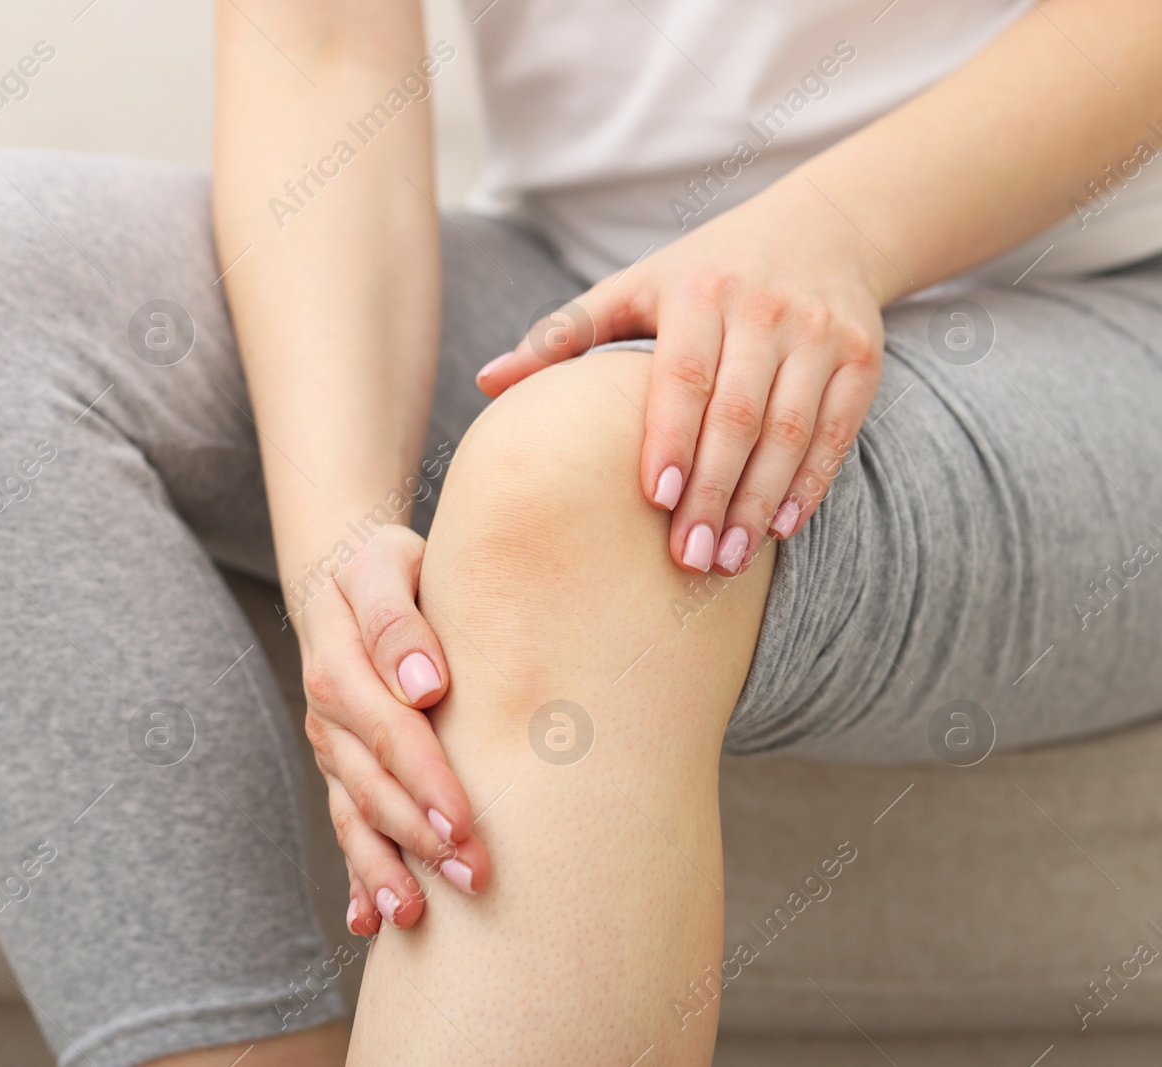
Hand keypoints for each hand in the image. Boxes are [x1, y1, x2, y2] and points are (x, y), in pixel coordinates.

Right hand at [294, 523, 489, 933]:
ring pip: (355, 815)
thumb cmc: (389, 567)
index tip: (464, 820)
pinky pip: (345, 824)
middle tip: (471, 877)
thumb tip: (425, 685)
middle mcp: (328, 712)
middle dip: (418, 838)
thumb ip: (399, 619)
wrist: (347, 575)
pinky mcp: (340, 768)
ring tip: (414, 917)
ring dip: (384, 869)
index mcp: (340, 661)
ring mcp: (331, 746)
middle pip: (371, 784)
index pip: (386, 729)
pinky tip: (367, 924)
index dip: (424, 780)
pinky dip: (355, 876)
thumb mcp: (390, 563)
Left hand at [475, 178, 887, 575]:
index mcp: (700, 292)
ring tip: (724, 559)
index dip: (670, 437)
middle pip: (740, 414)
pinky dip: (810, 485)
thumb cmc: (701, 274)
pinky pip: (837, 432)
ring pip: (792, 431)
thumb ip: (562, 335)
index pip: (683, 374)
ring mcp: (821, 335)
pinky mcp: (862, 359)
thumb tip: (483, 383)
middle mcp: (766, 310)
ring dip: (760, 502)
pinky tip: (779, 531)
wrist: (821, 230)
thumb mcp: (633, 288)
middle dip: (713, 491)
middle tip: (685, 558)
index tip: (652, 500)